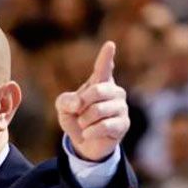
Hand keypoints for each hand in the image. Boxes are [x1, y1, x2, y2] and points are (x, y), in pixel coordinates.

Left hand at [56, 41, 128, 161]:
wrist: (84, 142)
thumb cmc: (75, 118)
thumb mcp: (63, 108)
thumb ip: (66, 101)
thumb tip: (78, 103)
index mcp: (100, 82)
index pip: (104, 67)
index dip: (106, 56)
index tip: (109, 45)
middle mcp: (114, 91)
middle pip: (97, 90)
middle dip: (82, 104)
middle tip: (78, 113)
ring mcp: (121, 107)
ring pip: (99, 110)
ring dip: (85, 120)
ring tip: (84, 124)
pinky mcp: (123, 123)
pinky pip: (105, 125)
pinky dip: (91, 131)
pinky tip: (87, 133)